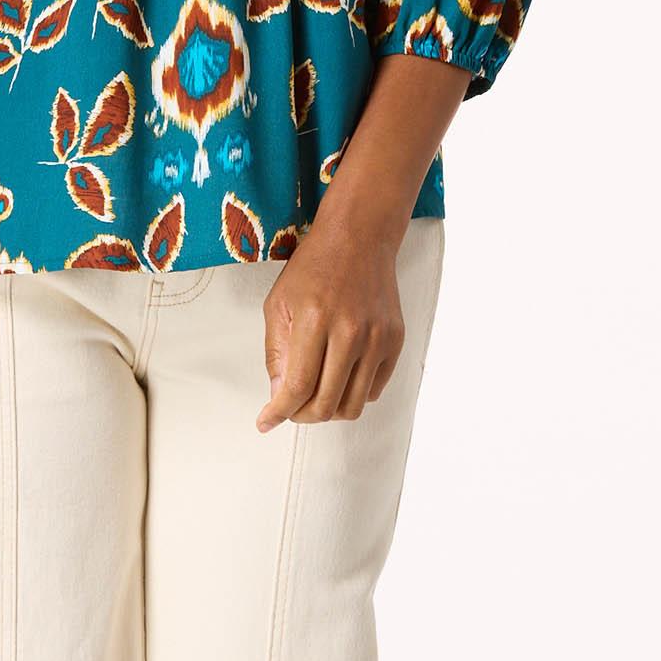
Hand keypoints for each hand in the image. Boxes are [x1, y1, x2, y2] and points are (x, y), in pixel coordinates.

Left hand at [256, 217, 405, 432]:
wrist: (359, 238)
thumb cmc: (313, 267)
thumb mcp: (279, 302)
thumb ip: (277, 352)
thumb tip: (279, 397)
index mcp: (316, 319)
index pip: (298, 386)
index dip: (279, 412)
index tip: (265, 422)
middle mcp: (351, 332)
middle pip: (326, 404)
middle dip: (301, 415)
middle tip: (290, 407)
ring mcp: (378, 338)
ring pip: (353, 406)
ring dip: (328, 410)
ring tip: (314, 393)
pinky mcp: (395, 342)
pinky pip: (373, 390)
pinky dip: (352, 393)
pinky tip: (338, 374)